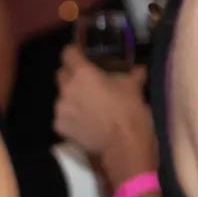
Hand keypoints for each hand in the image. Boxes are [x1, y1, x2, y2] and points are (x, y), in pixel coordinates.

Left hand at [53, 50, 152, 187]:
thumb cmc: (129, 110)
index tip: (80, 54)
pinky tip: (84, 122)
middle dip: (71, 74)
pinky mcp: (59, 126)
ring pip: (61, 96)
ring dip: (72, 97)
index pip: (68, 54)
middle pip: (61, 74)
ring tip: (87, 105)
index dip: (73, 52)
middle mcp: (67, 88)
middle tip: (86, 81)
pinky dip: (71, 116)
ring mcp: (60, 108)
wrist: (123, 144)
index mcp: (84, 74)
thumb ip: (133, 75)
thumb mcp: (134, 88)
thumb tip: (139, 69)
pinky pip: (63, 115)